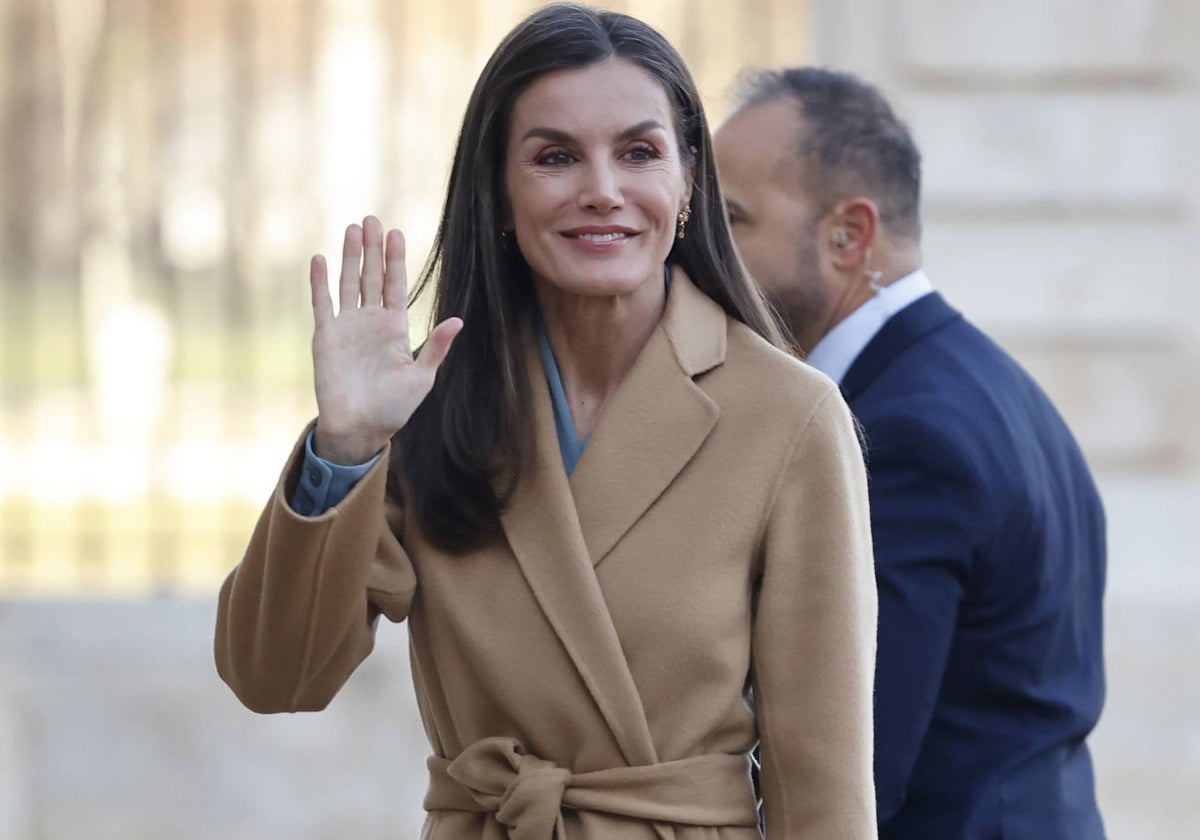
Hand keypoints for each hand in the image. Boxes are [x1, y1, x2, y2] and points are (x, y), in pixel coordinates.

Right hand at [309, 216, 461, 463]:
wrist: (359, 428)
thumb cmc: (393, 407)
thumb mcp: (420, 377)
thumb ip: (435, 347)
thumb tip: (458, 320)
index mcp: (395, 328)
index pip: (396, 285)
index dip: (396, 259)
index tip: (396, 232)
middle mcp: (371, 321)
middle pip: (372, 276)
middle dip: (373, 248)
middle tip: (372, 218)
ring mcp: (347, 326)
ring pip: (348, 282)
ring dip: (350, 256)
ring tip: (351, 229)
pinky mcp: (325, 336)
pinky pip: (322, 303)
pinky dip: (319, 282)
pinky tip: (319, 258)